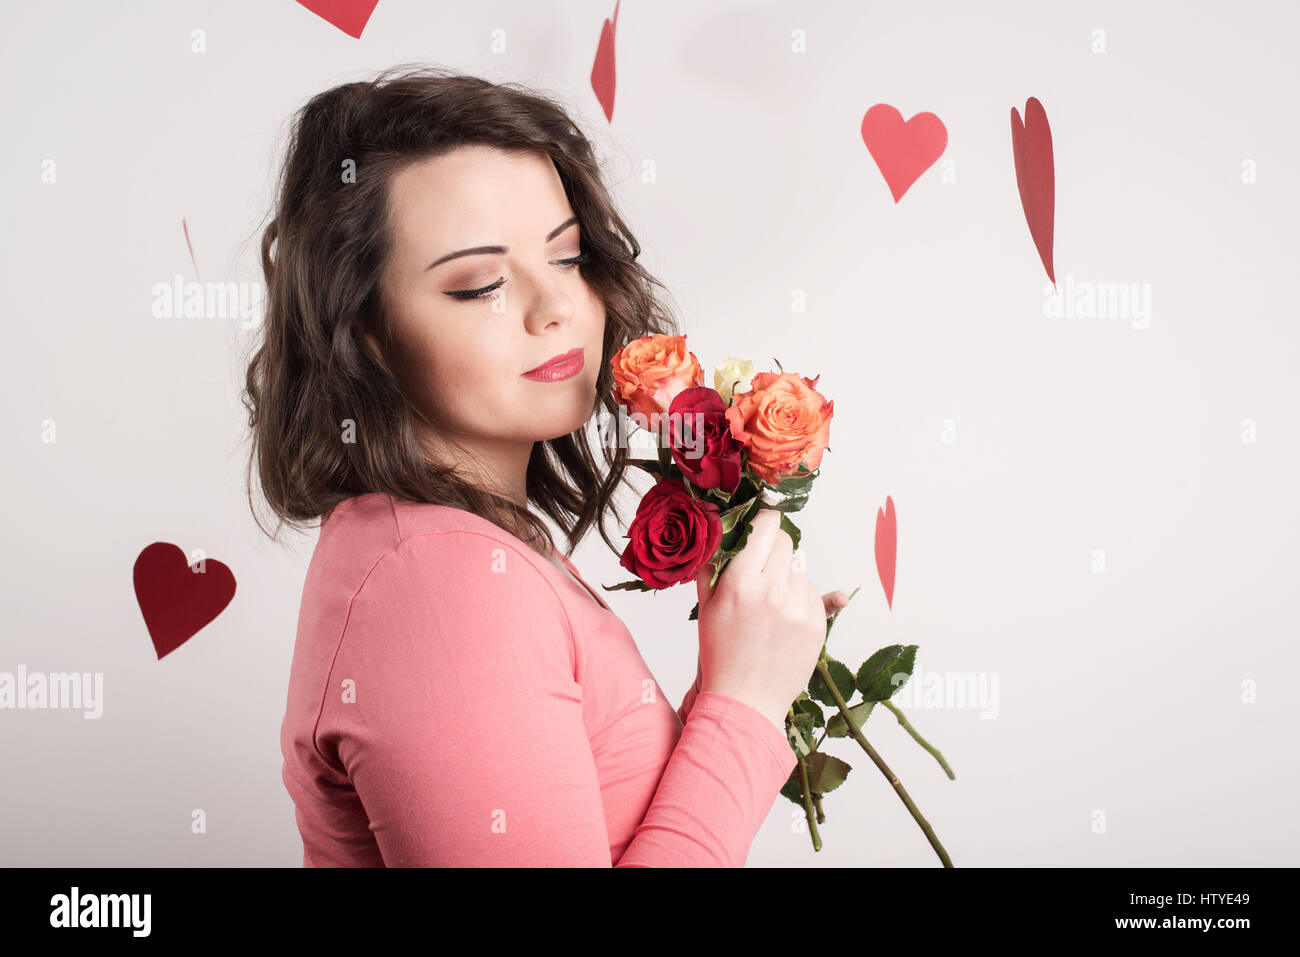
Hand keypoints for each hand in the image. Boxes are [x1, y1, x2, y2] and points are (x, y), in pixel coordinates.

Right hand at [694, 508, 845, 729]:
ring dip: (786, 578)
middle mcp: (772, 590)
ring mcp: (797, 607)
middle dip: (773, 551)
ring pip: (800, 569)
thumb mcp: (706, 606)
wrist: (745, 700)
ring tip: (769, 607)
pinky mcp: (817, 624)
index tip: (763, 523)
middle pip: (786, 543)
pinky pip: (813, 593)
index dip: (765, 520)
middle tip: (761, 572)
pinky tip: (782, 622)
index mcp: (740, 581)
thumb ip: (713, 564)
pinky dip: (800, 600)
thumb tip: (719, 528)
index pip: (766, 526)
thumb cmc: (721, 653)